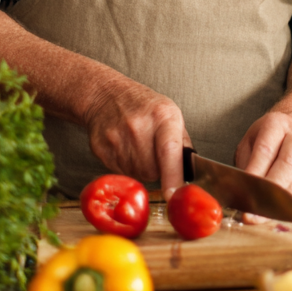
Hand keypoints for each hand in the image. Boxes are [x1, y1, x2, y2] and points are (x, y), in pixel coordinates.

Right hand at [82, 76, 190, 200]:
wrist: (106, 96)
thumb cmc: (144, 106)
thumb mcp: (171, 114)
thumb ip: (182, 143)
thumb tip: (191, 172)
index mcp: (162, 116)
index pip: (169, 151)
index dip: (172, 176)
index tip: (174, 194)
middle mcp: (138, 126)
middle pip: (152, 170)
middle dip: (157, 169)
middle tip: (153, 151)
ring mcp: (116, 137)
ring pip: (135, 174)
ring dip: (140, 168)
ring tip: (138, 146)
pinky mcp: (100, 148)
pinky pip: (119, 172)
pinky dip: (125, 166)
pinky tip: (125, 148)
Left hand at [235, 110, 291, 205]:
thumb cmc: (268, 135)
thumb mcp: (251, 140)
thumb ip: (246, 162)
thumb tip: (239, 190)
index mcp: (277, 125)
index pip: (266, 151)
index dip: (255, 174)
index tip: (243, 193)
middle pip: (287, 167)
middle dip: (269, 193)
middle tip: (251, 213)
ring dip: (276, 205)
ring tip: (257, 218)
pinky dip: (286, 206)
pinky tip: (273, 214)